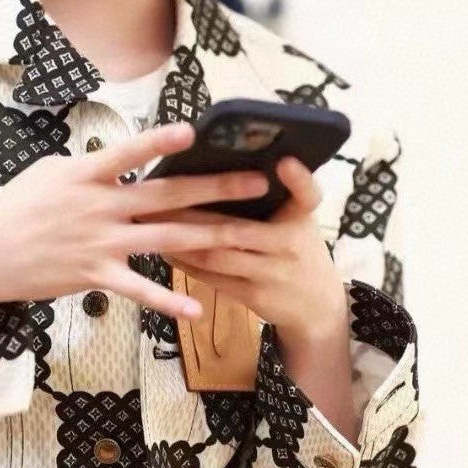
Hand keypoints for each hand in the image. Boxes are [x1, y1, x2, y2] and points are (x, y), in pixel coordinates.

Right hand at [0, 122, 270, 322]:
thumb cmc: (16, 206)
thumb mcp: (50, 172)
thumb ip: (90, 165)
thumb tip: (117, 157)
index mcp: (86, 175)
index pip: (129, 153)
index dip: (160, 142)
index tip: (194, 132)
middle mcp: (100, 207)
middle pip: (167, 195)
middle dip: (216, 188)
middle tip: (257, 183)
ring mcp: (101, 243)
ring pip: (166, 238)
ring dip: (211, 235)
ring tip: (248, 233)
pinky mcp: (97, 275)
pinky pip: (140, 290)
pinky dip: (169, 300)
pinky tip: (197, 309)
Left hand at [150, 155, 347, 345]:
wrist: (317, 306)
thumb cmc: (298, 249)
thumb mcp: (298, 220)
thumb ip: (277, 196)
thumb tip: (228, 165)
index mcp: (302, 217)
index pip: (308, 194)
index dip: (298, 178)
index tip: (283, 161)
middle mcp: (290, 244)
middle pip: (236, 227)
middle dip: (191, 213)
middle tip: (157, 194)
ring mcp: (271, 273)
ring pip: (216, 255)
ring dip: (179, 239)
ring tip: (150, 221)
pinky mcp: (253, 295)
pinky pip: (212, 278)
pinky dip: (186, 263)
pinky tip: (164, 248)